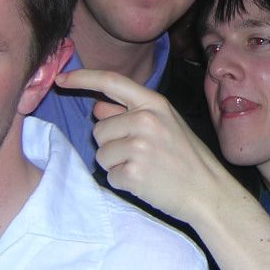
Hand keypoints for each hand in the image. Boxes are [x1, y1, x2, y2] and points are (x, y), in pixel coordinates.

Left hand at [55, 69, 229, 221]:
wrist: (208, 191)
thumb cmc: (186, 157)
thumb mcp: (165, 124)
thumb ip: (131, 113)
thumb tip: (97, 107)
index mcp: (154, 103)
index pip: (111, 82)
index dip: (83, 78)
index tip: (61, 78)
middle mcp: (145, 120)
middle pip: (98, 129)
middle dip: (111, 143)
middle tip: (140, 154)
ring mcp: (139, 146)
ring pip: (101, 154)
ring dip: (115, 164)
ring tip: (145, 168)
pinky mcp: (133, 172)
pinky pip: (109, 176)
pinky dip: (122, 182)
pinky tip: (145, 182)